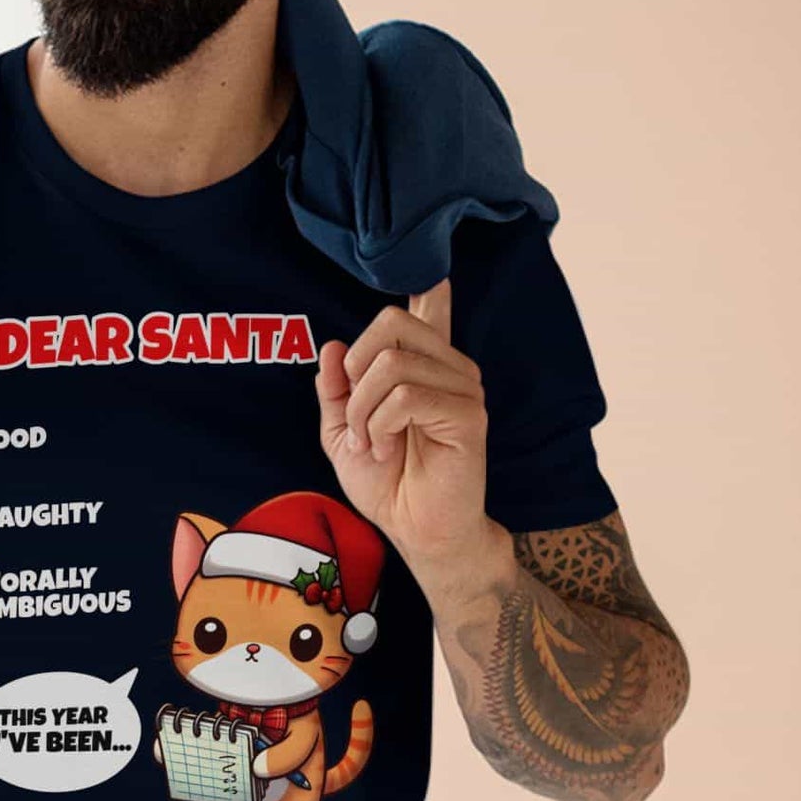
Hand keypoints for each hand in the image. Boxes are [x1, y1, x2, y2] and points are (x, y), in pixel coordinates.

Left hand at [314, 277, 498, 576]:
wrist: (411, 529)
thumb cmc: (385, 483)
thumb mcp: (342, 432)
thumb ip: (336, 391)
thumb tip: (333, 346)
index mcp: (422, 366)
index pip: (429, 309)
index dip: (428, 286)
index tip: (434, 272)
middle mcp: (448, 367)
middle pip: (391, 323)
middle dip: (356, 372)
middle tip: (359, 418)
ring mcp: (463, 387)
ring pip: (391, 364)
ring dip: (365, 411)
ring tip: (375, 444)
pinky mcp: (467, 413)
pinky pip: (405, 396)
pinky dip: (381, 426)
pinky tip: (389, 449)